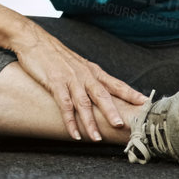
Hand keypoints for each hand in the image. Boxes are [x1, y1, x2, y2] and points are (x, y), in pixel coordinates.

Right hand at [10, 27, 148, 141]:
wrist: (34, 40)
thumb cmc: (56, 54)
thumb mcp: (78, 64)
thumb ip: (90, 78)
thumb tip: (103, 92)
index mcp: (92, 71)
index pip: (115, 83)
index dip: (130, 93)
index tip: (145, 103)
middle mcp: (84, 75)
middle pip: (102, 95)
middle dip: (113, 111)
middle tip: (123, 126)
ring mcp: (70, 79)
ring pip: (83, 103)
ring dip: (91, 122)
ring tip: (97, 138)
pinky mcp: (55, 83)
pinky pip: (64, 105)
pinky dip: (70, 121)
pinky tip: (74, 133)